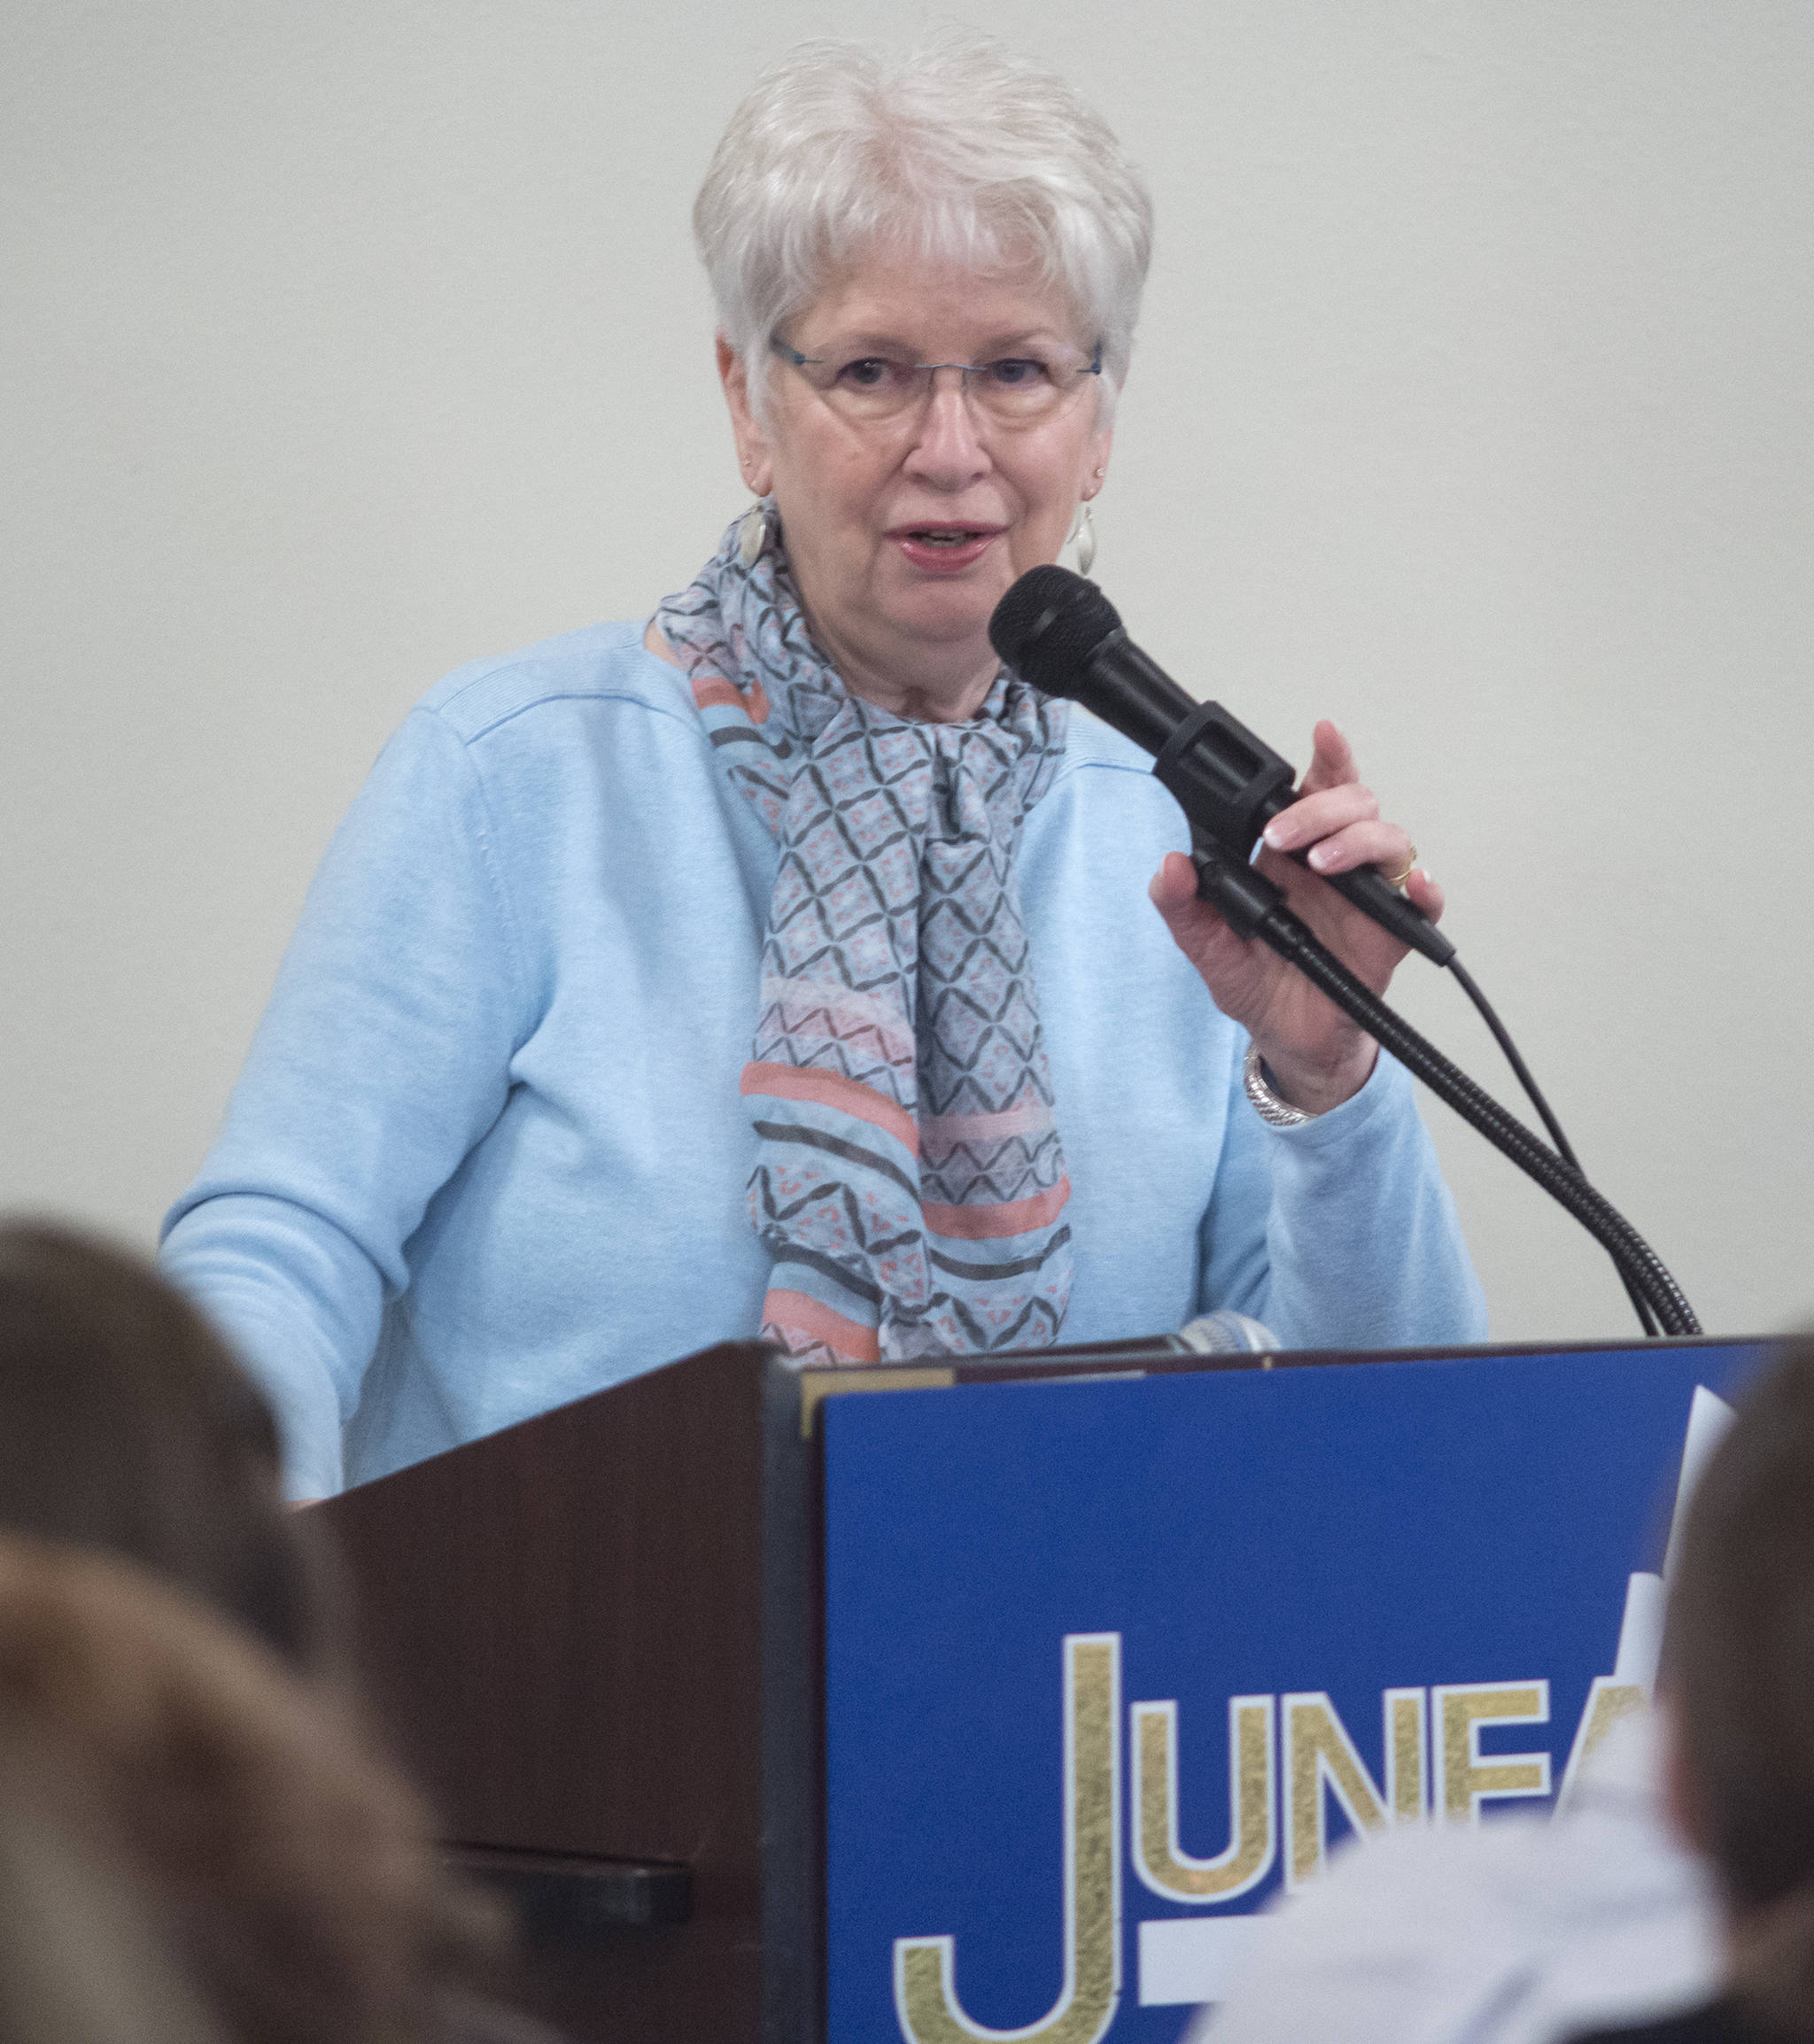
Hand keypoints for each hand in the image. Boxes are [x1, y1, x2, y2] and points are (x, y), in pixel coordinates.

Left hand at [1148, 720, 1443, 1114]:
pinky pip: (1423, 902)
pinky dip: (1424, 889)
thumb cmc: (1255, 987)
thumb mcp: (1207, 949)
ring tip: (1322, 864)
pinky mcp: (1392, 933)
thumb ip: (1183, 908)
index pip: (1315, 793)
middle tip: (1283, 837)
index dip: (1328, 759)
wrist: (1287, 1041)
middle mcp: (1334, 867)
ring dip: (1359, 840)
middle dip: (1323, 807)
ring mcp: (1366, 897)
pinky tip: (1411, 887)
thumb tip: (1169, 866)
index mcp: (1290, 858)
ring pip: (1390, 840)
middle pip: (1355, 805)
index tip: (1324, 732)